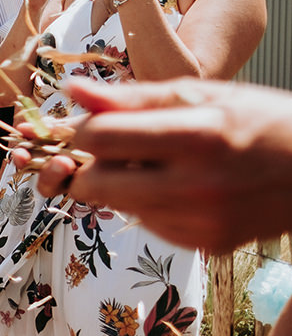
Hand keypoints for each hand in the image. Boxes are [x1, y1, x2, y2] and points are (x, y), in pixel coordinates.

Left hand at [25, 77, 291, 253]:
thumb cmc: (263, 122)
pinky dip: (149, 205)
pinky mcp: (205, 243)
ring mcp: (201, 221)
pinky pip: (147, 224)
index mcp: (197, 136)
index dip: (83, 129)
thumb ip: (134, 97)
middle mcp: (196, 186)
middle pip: (95, 183)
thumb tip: (73, 92)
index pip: (100, 138)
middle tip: (113, 149)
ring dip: (121, 184)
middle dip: (91, 164)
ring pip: (117, 206)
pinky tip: (180, 186)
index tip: (88, 124)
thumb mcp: (205, 95)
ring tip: (159, 163)